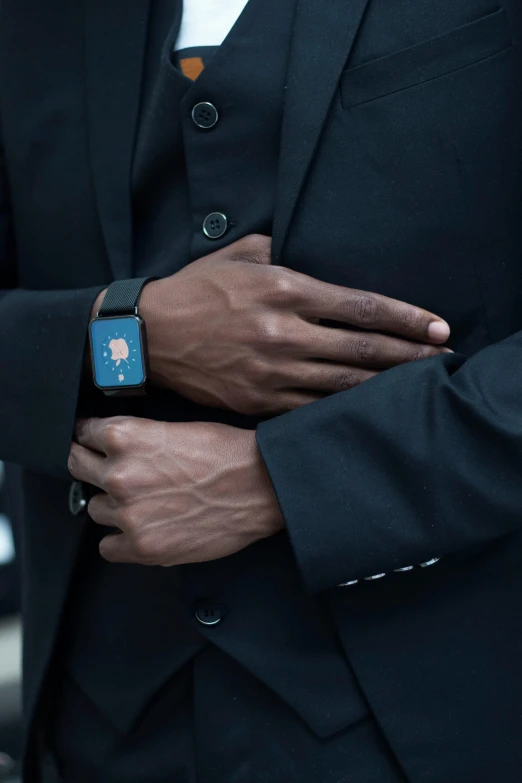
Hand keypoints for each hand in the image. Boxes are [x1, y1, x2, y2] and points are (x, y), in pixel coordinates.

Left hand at [68, 416, 283, 565]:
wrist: (261, 486)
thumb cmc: (226, 453)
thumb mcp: (173, 428)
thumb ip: (135, 439)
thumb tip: (108, 448)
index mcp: (124, 436)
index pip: (82, 434)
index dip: (89, 439)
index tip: (93, 445)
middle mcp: (118, 474)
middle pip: (77, 467)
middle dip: (92, 467)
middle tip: (115, 473)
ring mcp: (128, 514)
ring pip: (94, 509)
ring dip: (112, 506)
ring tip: (143, 503)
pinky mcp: (142, 547)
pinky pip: (107, 547)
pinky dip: (120, 540)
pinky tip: (141, 530)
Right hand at [94, 235, 449, 415]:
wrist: (148, 336)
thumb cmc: (195, 289)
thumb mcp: (240, 254)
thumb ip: (283, 251)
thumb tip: (312, 257)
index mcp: (283, 290)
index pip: (361, 307)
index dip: (406, 318)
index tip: (437, 327)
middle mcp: (283, 333)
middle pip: (363, 350)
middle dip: (410, 356)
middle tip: (442, 360)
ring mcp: (272, 372)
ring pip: (343, 383)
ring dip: (385, 386)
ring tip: (417, 386)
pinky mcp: (258, 400)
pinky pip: (313, 407)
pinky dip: (344, 407)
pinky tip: (367, 406)